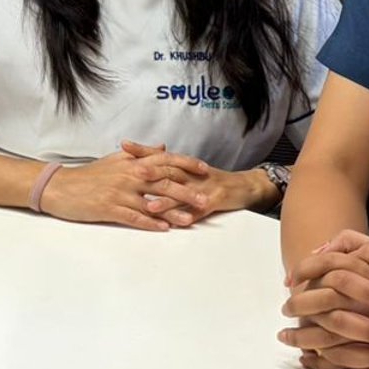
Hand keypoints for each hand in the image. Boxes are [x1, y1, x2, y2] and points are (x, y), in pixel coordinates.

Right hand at [37, 147, 213, 229]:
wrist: (62, 186)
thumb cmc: (90, 174)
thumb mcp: (116, 159)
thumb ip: (142, 153)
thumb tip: (163, 147)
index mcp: (132, 162)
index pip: (166, 160)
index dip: (186, 164)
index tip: (204, 170)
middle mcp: (129, 175)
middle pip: (164, 182)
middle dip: (187, 191)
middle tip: (205, 199)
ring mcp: (120, 193)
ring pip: (152, 202)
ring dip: (173, 212)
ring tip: (190, 220)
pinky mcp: (109, 209)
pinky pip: (134, 217)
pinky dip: (150, 223)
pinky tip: (163, 229)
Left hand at [120, 139, 274, 219]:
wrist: (244, 186)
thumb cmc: (214, 181)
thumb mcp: (191, 171)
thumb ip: (170, 167)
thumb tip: (146, 161)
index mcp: (185, 166)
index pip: (161, 155)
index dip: (143, 150)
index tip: (123, 146)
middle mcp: (193, 174)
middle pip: (170, 171)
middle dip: (151, 171)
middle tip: (132, 172)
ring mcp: (204, 188)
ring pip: (183, 193)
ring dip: (166, 200)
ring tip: (148, 204)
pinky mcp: (216, 201)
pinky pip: (201, 211)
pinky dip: (190, 216)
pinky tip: (180, 223)